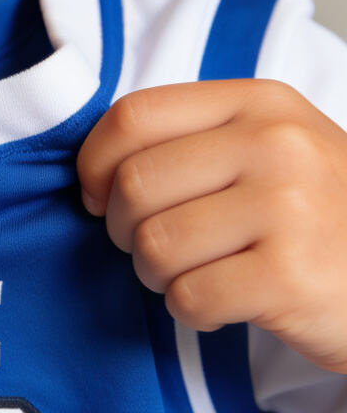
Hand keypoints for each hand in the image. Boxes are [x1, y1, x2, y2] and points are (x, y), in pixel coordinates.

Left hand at [76, 80, 346, 373]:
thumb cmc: (321, 213)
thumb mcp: (271, 147)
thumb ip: (192, 140)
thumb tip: (91, 170)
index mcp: (259, 102)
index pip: (133, 115)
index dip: (93, 161)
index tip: (94, 195)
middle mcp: (276, 145)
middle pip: (134, 184)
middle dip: (121, 227)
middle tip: (149, 245)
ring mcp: (289, 209)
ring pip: (154, 245)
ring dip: (155, 273)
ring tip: (193, 273)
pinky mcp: (293, 277)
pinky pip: (189, 297)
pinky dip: (190, 310)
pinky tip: (223, 302)